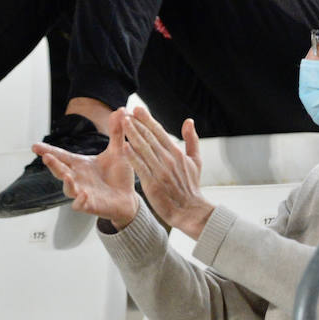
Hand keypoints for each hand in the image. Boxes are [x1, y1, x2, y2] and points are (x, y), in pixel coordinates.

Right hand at [33, 109, 137, 228]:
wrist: (128, 198)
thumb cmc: (119, 175)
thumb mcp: (118, 151)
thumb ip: (116, 132)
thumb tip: (120, 110)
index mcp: (80, 165)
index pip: (61, 156)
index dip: (48, 151)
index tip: (34, 146)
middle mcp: (77, 178)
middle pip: (59, 170)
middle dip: (52, 164)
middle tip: (46, 156)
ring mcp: (82, 192)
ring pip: (67, 189)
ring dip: (66, 183)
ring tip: (66, 176)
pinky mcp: (90, 205)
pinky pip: (80, 205)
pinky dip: (80, 201)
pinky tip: (83, 195)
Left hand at [121, 107, 214, 239]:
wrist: (190, 210)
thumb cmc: (191, 186)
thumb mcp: (196, 161)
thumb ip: (192, 139)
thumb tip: (189, 121)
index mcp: (177, 152)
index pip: (159, 132)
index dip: (147, 119)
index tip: (137, 109)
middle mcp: (168, 159)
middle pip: (149, 137)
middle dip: (137, 124)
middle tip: (125, 112)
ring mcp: (160, 171)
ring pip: (144, 149)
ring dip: (132, 134)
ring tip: (122, 123)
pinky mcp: (152, 183)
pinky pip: (140, 167)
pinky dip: (133, 156)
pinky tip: (124, 146)